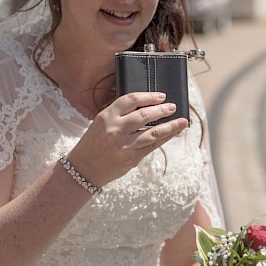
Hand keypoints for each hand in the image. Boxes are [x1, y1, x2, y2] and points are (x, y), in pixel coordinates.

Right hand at [71, 91, 187, 186]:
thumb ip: (120, 115)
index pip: (130, 100)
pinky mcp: (131, 158)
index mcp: (106, 116)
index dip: (148, 96)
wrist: (83, 169)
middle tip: (173, 106)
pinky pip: (152, 146)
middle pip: (144, 115)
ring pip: (153, 132)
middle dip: (162, 110)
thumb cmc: (94, 143)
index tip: (161, 96)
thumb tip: (148, 107)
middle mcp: (115, 129)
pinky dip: (164, 139)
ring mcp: (124, 145)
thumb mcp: (101, 123)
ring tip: (182, 121)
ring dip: (170, 126)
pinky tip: (172, 134)